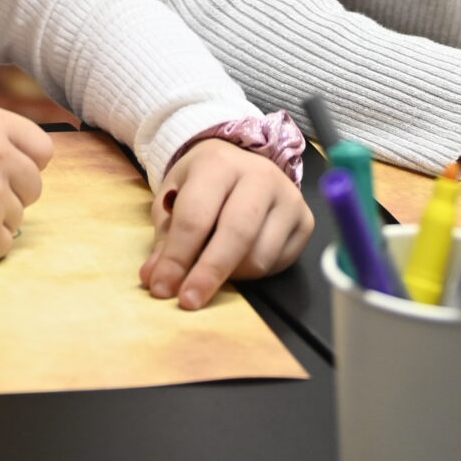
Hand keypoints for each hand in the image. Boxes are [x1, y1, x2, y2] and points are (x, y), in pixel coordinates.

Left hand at [140, 143, 312, 309]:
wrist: (240, 160)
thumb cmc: (201, 183)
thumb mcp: (173, 199)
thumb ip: (165, 238)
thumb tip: (156, 277)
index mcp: (218, 163)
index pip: (196, 217)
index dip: (177, 257)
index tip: (162, 287)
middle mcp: (259, 175)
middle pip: (236, 234)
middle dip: (209, 273)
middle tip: (188, 300)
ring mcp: (288, 197)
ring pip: (260, 255)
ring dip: (232, 275)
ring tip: (213, 269)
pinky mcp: (305, 220)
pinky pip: (278, 263)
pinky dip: (255, 273)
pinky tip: (239, 261)